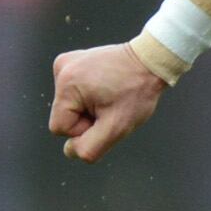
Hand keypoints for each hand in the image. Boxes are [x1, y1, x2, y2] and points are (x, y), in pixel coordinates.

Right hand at [47, 43, 166, 163]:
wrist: (150, 61)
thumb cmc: (136, 92)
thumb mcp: (116, 128)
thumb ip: (89, 148)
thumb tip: (70, 149)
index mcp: (67, 84)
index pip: (60, 128)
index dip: (84, 129)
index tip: (106, 114)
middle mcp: (61, 69)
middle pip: (64, 116)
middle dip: (87, 117)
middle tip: (110, 103)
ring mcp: (66, 62)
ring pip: (69, 106)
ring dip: (88, 107)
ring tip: (110, 93)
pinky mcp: (72, 61)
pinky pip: (73, 93)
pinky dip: (88, 95)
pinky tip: (106, 85)